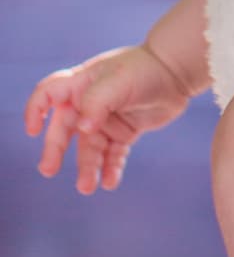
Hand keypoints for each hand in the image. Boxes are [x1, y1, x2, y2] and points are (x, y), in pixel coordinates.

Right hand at [25, 44, 192, 193]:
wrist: (177, 72)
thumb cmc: (144, 69)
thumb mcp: (119, 81)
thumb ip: (98, 102)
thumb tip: (84, 128)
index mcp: (80, 84)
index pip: (48, 94)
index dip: (36, 110)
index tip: (33, 130)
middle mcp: (88, 103)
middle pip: (64, 129)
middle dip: (54, 150)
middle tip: (49, 170)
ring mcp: (105, 120)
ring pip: (89, 148)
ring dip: (87, 167)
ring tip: (87, 187)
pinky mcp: (124, 132)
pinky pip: (113, 155)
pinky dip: (110, 169)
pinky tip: (110, 182)